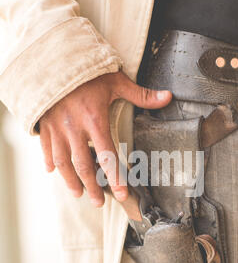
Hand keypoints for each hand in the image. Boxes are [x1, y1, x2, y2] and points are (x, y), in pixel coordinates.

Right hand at [39, 71, 171, 206]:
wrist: (54, 59)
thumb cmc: (88, 71)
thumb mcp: (116, 80)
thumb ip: (141, 94)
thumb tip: (168, 97)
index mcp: (95, 119)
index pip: (107, 155)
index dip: (115, 178)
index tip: (122, 194)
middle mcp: (75, 128)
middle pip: (84, 166)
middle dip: (92, 187)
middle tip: (99, 202)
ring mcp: (57, 128)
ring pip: (63, 162)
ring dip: (70, 181)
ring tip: (78, 194)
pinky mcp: (45, 125)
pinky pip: (46, 148)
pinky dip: (49, 161)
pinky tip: (52, 172)